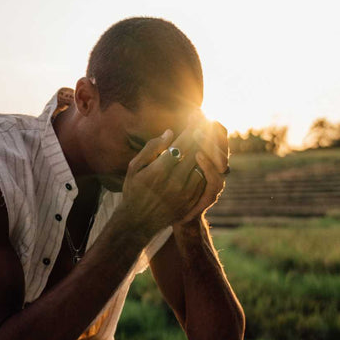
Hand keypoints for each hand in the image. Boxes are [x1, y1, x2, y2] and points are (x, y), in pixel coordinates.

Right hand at [120, 112, 219, 238]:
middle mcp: (174, 182)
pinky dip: (205, 166)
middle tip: (205, 121)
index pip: (182, 143)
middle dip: (201, 134)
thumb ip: (152, 149)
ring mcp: (185, 193)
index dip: (191, 128)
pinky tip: (203, 157)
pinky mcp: (191, 202)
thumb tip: (170, 132)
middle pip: (196, 152)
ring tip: (206, 137)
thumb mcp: (134, 168)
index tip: (195, 117)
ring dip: (205, 149)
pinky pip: (203, 179)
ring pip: (202, 165)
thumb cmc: (134, 191)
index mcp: (159, 171)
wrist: (138, 222)